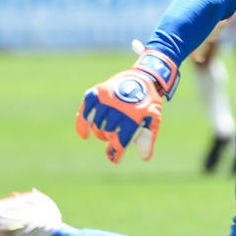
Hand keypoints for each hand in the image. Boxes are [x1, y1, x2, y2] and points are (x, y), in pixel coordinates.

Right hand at [75, 48, 178, 163]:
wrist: (143, 76)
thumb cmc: (149, 102)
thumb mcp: (154, 118)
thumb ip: (148, 138)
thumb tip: (145, 157)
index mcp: (134, 115)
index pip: (121, 138)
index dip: (116, 152)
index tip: (113, 159)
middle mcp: (119, 106)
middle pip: (107, 132)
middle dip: (110, 138)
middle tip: (114, 136)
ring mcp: (106, 98)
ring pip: (97, 124)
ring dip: (101, 132)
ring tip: (107, 131)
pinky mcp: (97, 92)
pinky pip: (85, 110)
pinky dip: (82, 123)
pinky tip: (84, 134)